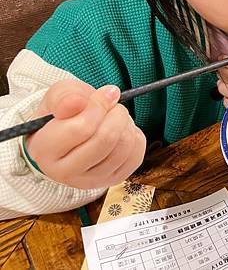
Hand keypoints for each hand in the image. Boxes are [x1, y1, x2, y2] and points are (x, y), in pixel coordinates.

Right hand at [25, 80, 145, 189]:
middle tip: (113, 105)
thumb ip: (65, 97)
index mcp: (44, 150)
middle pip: (106, 139)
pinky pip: (136, 155)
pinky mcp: (113, 180)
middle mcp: (64, 172)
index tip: (103, 94)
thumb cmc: (65, 112)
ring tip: (115, 117)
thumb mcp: (59, 96)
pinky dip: (134, 136)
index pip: (80, 129)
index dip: (98, 106)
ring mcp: (90, 180)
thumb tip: (78, 102)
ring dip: (126, 124)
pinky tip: (122, 131)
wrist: (75, 129)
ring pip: (124, 147)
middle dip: (116, 114)